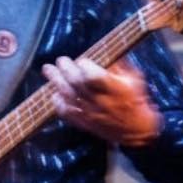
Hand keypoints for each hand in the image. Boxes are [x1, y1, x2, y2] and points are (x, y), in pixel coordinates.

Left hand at [46, 56, 161, 146]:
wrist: (135, 129)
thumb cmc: (135, 100)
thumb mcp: (133, 79)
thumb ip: (118, 66)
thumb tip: (105, 53)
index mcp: (113, 88)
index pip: (92, 75)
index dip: (85, 65)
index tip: (82, 60)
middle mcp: (98, 100)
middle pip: (76, 82)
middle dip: (65, 68)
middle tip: (60, 60)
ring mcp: (88, 112)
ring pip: (67, 95)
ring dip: (55, 81)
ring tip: (47, 69)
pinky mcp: (83, 122)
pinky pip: (65, 112)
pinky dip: (57, 102)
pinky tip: (54, 93)